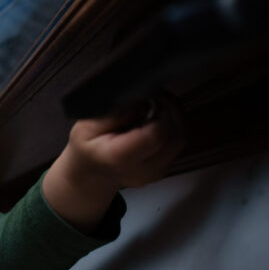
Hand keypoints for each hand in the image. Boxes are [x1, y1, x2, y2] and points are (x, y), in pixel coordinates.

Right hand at [66, 98, 183, 189]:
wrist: (91, 174)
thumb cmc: (87, 147)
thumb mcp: (87, 125)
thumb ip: (115, 114)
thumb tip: (142, 101)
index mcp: (120, 158)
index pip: (155, 136)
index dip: (161, 111)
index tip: (152, 96)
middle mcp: (142, 170)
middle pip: (175, 139)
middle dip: (172, 111)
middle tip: (159, 95)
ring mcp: (155, 173)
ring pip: (181, 141)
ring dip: (176, 117)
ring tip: (160, 102)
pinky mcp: (163, 170)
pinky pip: (178, 144)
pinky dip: (174, 126)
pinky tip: (159, 116)